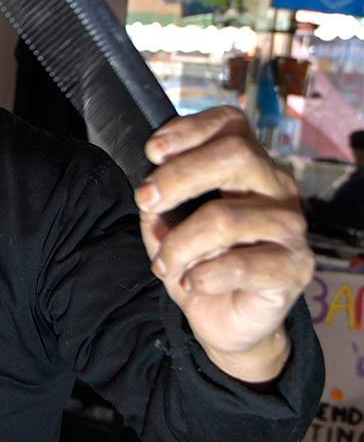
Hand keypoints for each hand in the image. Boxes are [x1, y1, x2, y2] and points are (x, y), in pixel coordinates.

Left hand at [134, 106, 312, 382]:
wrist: (225, 318)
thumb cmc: (199, 261)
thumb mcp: (168, 226)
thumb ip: (159, 204)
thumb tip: (149, 195)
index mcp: (248, 165)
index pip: (229, 123)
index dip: (188, 130)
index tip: (152, 152)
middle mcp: (276, 186)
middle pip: (235, 155)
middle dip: (178, 177)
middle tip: (145, 200)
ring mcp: (290, 226)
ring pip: (226, 217)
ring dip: (180, 244)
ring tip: (164, 265)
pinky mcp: (295, 266)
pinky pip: (243, 264)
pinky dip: (204, 275)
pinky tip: (192, 283)